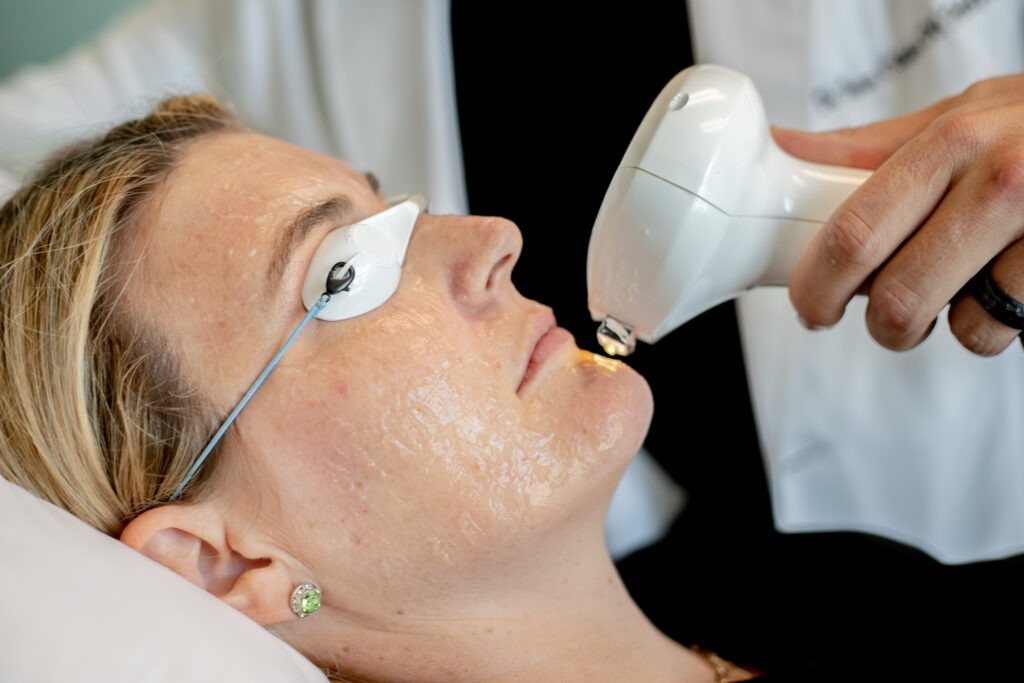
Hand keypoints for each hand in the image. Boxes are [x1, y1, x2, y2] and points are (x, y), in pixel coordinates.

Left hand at [775, 73, 1023, 355]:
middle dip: (882, 326)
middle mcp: (1001, 181)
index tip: (810, 308)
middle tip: (886, 319)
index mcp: (950, 141)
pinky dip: (1007, 321)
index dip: (818, 286)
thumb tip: (785, 149)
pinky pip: (1017, 330)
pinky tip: (1016, 281)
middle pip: (900, 297)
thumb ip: (872, 149)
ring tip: (972, 283)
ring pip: (967, 328)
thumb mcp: (960, 117)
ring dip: (956, 324)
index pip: (856, 232)